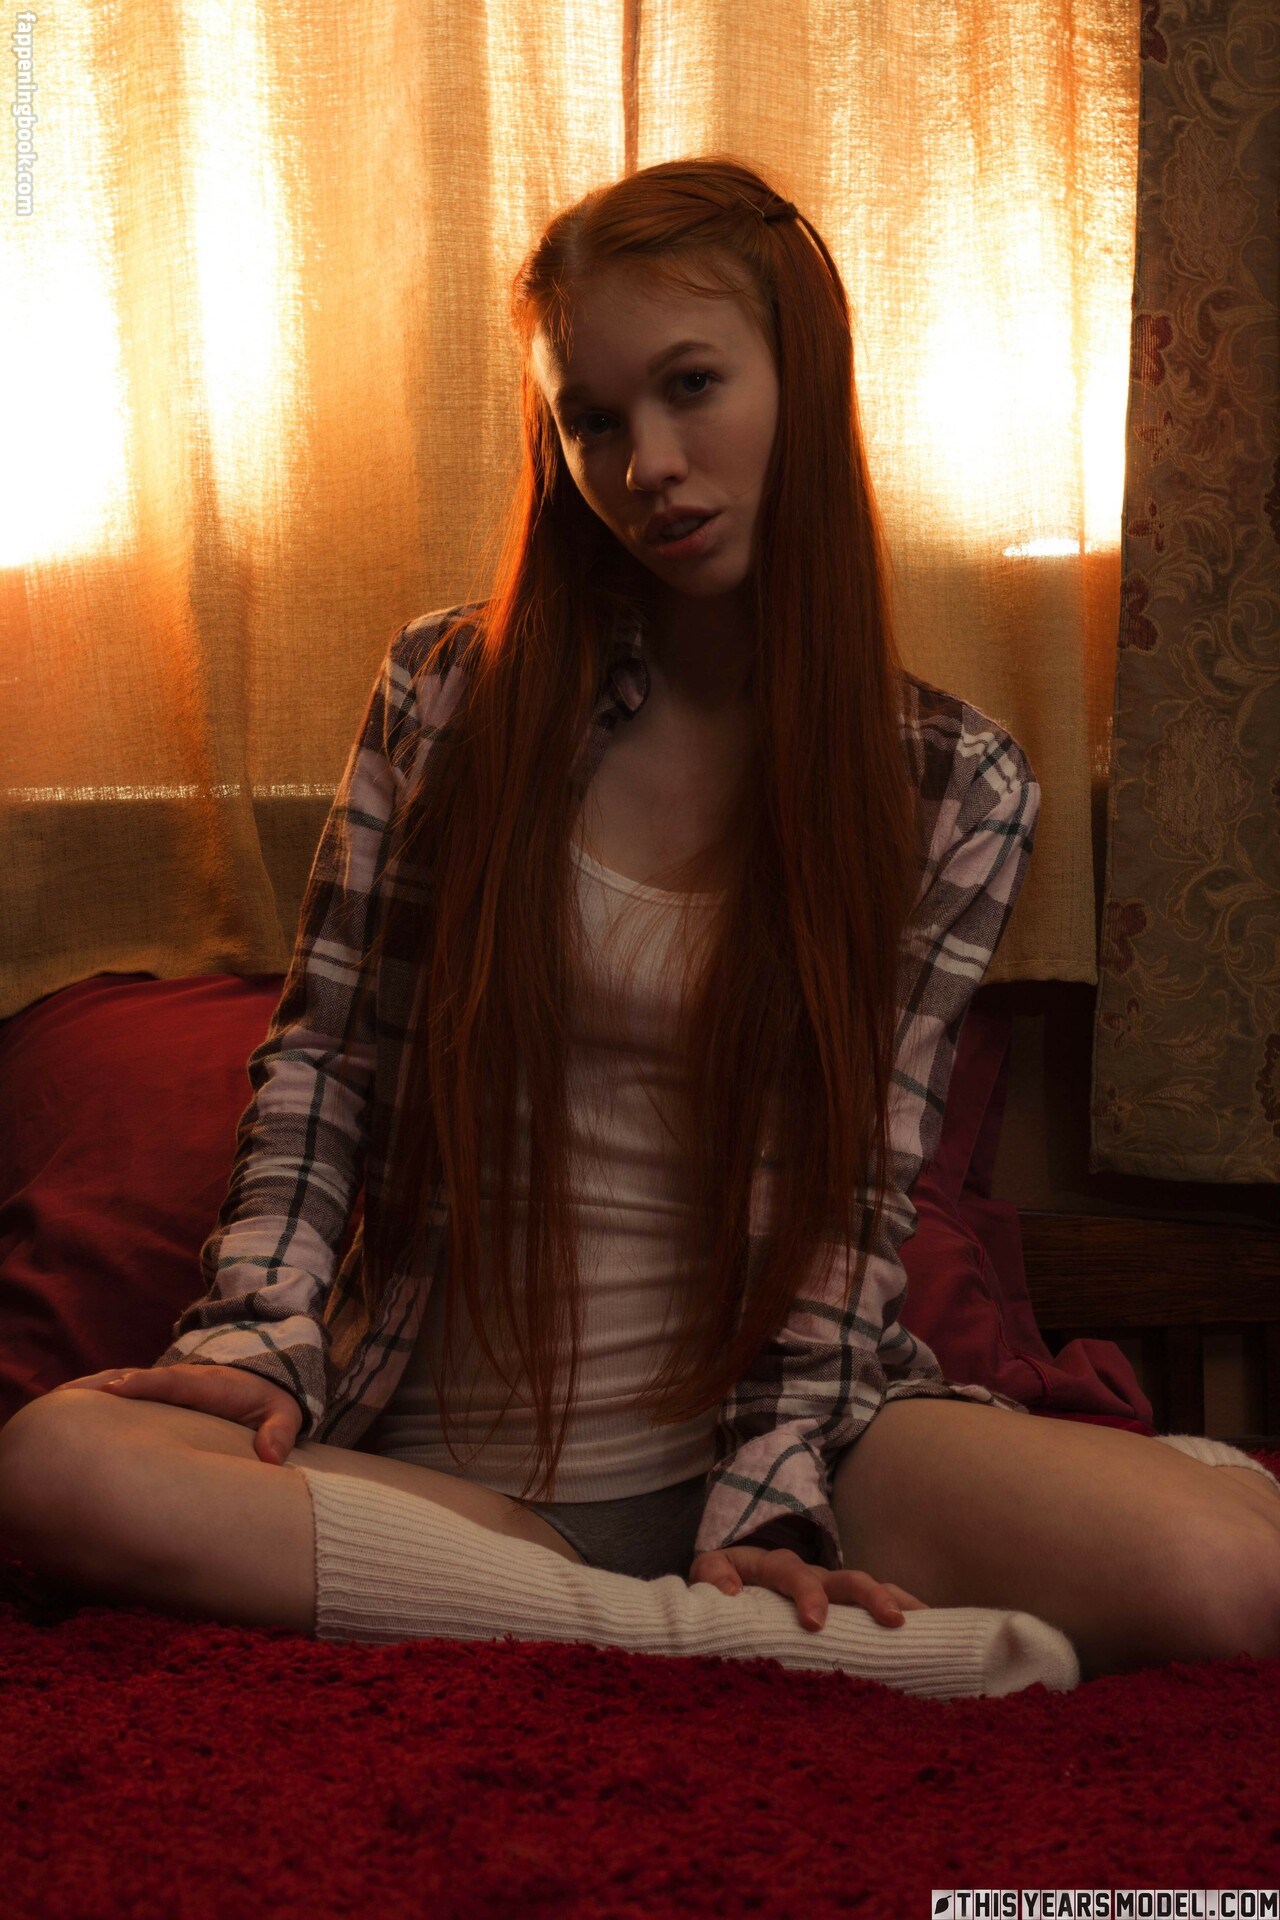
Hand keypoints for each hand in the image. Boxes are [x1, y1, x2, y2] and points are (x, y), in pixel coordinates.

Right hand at [48, 1363, 302, 1467]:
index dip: (143, 1384)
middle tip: (66, 1396)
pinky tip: (65, 1410)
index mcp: (209, 1384)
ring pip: (126, 1385)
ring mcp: (167, 1387)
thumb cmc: (270, 1401)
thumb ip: (280, 1432)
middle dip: (105, 1385)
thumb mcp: (284, 1413)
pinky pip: (125, 1395)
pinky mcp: (158, 1396)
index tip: (115, 1387)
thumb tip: (271, 1456)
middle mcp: (182, 1380)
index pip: (173, 1382)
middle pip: (139, 1380)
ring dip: (92, 1391)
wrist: (264, 1380)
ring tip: (53, 1402)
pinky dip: (97, 1398)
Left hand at [688, 1544, 929, 1631]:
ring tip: (928, 1623)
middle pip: (846, 1578)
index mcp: (776, 1567)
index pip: (793, 1575)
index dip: (807, 1594)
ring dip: (899, 1602)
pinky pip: (879, 1605)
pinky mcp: (846, 1606)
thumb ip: (713, 1574)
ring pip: (872, 1588)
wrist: (739, 1566)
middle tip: (893, 1621)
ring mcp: (834, 1589)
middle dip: (869, 1596)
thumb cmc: (726, 1576)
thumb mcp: (710, 1569)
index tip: (815, 1623)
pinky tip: (933, 1634)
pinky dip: (906, 1615)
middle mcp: (813, 1575)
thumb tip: (727, 1592)